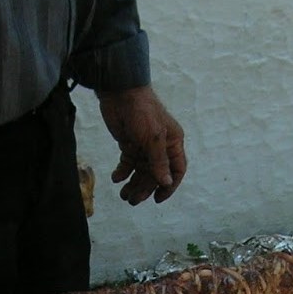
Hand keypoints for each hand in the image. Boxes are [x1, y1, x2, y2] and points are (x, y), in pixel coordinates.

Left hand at [96, 85, 186, 205]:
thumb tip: (166, 182)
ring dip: (133, 184)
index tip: (157, 199)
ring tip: (123, 195)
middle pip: (155, 174)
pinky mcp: (129, 143)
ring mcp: (144, 146)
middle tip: (132, 200)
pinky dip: (122, 172)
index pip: (176, 170)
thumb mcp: (153, 138)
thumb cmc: (143, 111)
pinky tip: (116, 178)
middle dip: (144, 188)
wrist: (120, 93)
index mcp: (173, 143)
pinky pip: (127, 163)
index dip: (169, 186)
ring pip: (141, 171)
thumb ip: (159, 161)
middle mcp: (160, 147)